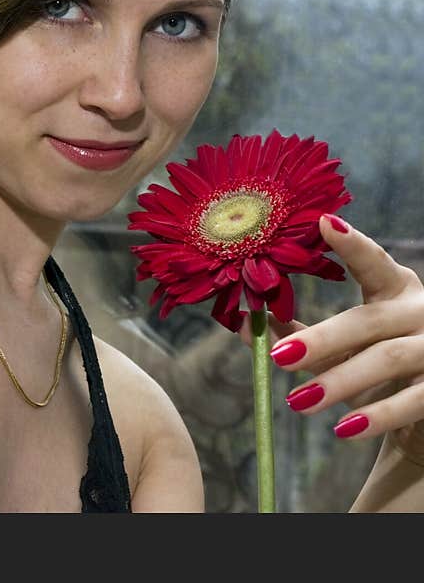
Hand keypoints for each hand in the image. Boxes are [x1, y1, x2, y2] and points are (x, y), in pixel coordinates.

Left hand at [240, 214, 423, 462]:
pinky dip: (378, 416)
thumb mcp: (344, 340)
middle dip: (322, 339)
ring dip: (340, 381)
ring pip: (386, 359)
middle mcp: (420, 311)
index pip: (373, 262)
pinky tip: (344, 429)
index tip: (323, 224)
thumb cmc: (375, 356)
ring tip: (297, 402)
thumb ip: (299, 332)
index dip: (352, 244)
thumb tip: (246, 323)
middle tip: (278, 356)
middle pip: (367, 321)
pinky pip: (413, 401)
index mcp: (395, 288)